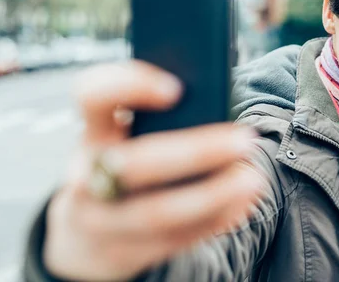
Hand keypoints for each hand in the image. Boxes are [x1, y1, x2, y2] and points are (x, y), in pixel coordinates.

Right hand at [43, 61, 263, 280]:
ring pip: (157, 212)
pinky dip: (213, 220)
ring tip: (253, 179)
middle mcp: (86, 176)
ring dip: (214, 195)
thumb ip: (161, 120)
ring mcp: (101, 220)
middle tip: (244, 140)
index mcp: (92, 133)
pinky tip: (242, 204)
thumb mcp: (126, 139)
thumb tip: (215, 106)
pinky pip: (173, 239)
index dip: (130, 86)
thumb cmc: (125, 165)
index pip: (93, 97)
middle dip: (196, 151)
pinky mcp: (124, 253)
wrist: (85, 235)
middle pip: (135, 163)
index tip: (176, 89)